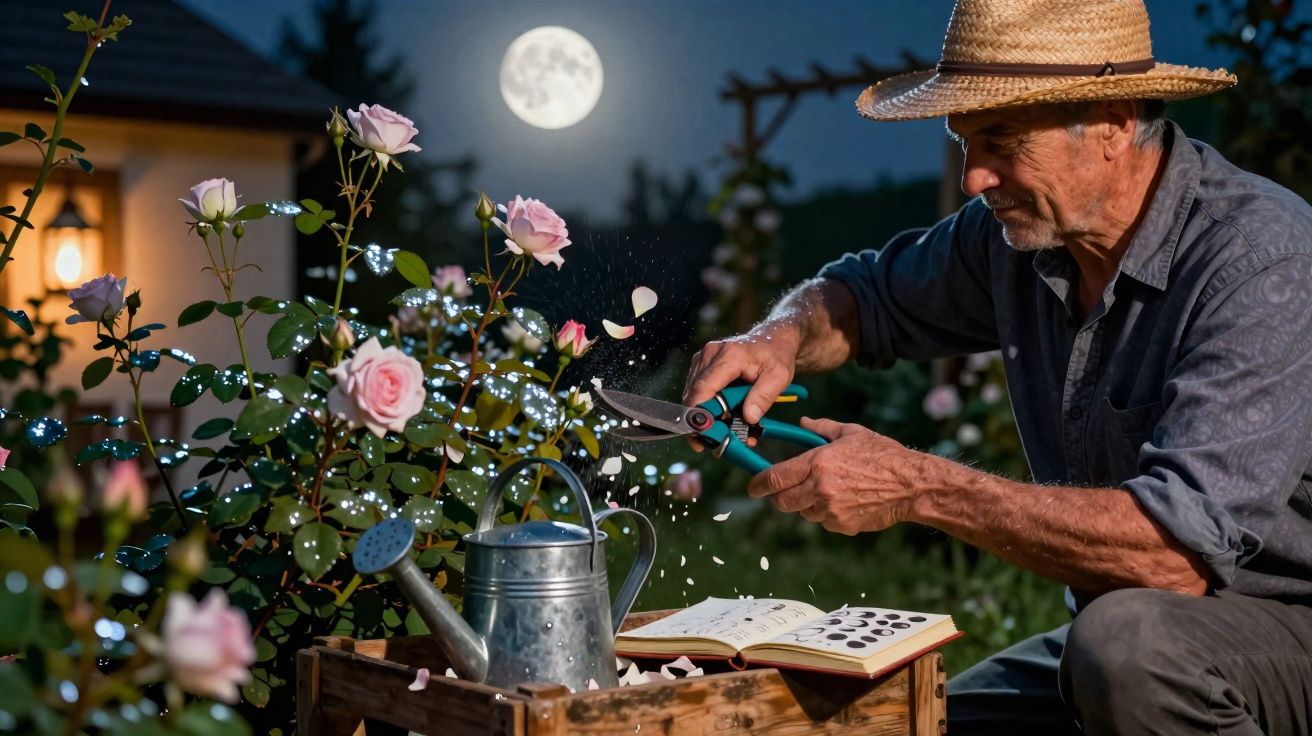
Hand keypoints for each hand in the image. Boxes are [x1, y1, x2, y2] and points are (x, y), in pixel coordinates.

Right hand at [683, 322, 800, 424]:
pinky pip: (698, 390)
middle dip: (702, 421)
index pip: (704, 387)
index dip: (699, 413)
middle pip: (695, 393)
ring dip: (705, 416)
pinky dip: (707, 407)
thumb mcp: (780, 376)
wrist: (773, 339)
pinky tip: (722, 418)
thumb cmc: (776, 356)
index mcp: (729, 355)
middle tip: (714, 443)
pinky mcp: (702, 365)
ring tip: (724, 432)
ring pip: (694, 394)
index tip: (701, 435)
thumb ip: (764, 396)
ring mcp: (704, 358)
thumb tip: (749, 418)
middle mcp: (711, 354)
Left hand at [746, 417, 938, 534]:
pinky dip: (826, 513)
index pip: (775, 478)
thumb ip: (821, 428)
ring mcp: (831, 510)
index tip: (753, 486)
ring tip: (826, 489)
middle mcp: (820, 489)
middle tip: (782, 490)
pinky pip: (823, 521)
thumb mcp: (851, 433)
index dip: (759, 484)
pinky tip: (844, 500)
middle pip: (783, 501)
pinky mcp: (842, 525)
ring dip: (805, 503)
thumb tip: (802, 423)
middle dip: (778, 496)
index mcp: (817, 463)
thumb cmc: (883, 454)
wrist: (911, 485)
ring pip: (803, 511)